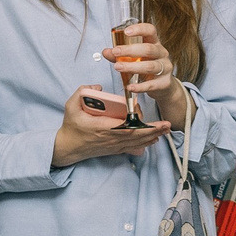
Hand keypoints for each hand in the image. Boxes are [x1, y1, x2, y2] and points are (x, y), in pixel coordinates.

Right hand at [52, 85, 171, 166]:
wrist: (68, 147)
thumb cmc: (71, 127)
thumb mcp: (71, 106)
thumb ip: (82, 92)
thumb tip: (98, 86)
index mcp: (102, 127)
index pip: (125, 126)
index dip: (138, 123)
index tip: (145, 114)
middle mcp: (111, 138)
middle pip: (136, 135)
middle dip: (153, 130)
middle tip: (167, 124)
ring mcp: (114, 145)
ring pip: (137, 142)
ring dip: (152, 136)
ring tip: (165, 130)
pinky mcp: (115, 149)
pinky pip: (133, 147)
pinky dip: (144, 144)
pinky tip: (153, 140)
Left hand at [99, 21, 178, 101]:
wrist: (164, 85)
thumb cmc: (148, 66)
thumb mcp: (135, 58)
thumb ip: (120, 55)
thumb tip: (106, 52)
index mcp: (154, 43)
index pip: (150, 31)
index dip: (139, 29)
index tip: (126, 31)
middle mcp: (161, 53)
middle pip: (148, 49)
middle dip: (130, 50)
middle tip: (115, 52)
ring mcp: (165, 68)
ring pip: (149, 66)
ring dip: (132, 67)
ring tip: (118, 67)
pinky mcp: (164, 82)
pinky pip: (151, 84)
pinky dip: (139, 86)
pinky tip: (130, 86)